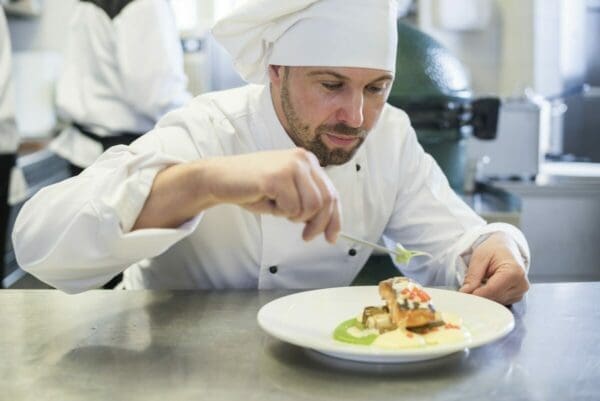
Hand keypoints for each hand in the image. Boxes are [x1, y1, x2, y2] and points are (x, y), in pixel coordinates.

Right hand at [205, 148, 340, 242]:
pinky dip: (280, 213)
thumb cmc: (253, 187)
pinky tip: (267, 201)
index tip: (331, 237)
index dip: (334, 218)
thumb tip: (326, 225)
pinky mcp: (277, 177)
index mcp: (307, 161)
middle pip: (326, 201)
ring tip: (277, 207)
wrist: (220, 178)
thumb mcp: (288, 192)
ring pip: (310, 207)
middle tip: (306, 236)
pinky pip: (291, 208)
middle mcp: (303, 159)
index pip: (332, 193)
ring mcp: (291, 166)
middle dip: (318, 224)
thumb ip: (308, 200)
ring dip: (294, 216)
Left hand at [459, 232, 528, 304]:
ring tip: (479, 281)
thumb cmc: (494, 250)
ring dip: (483, 295)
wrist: (505, 248)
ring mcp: (520, 293)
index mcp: (514, 272)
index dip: (475, 294)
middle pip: (493, 298)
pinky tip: (486, 285)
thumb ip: (472, 276)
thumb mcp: (479, 258)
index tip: (463, 295)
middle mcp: (521, 285)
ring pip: (494, 302)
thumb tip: (465, 293)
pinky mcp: (516, 297)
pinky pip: (497, 301)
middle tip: (465, 289)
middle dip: (477, 295)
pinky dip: (489, 296)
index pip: (492, 290)